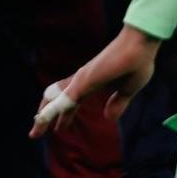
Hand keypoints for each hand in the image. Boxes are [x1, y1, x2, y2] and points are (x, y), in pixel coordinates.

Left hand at [30, 25, 160, 137]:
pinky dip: (55, 109)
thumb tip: (108, 118)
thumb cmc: (136, 62)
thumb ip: (117, 103)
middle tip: (34, 133)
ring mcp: (82, 79)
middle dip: (45, 117)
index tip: (56, 128)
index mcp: (91, 83)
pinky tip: (46, 118)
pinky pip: (67, 98)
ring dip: (45, 115)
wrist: (141, 44)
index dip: (61, 115)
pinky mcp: (86, 79)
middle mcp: (81, 80)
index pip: (69, 102)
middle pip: (56, 100)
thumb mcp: (127, 90)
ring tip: (35, 128)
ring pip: (56, 100)